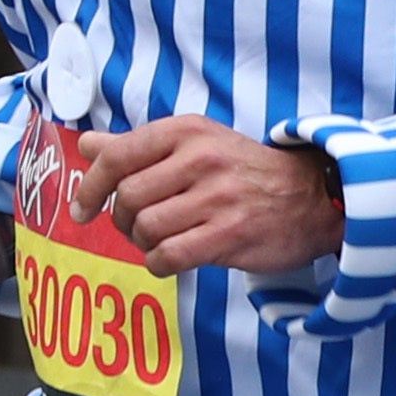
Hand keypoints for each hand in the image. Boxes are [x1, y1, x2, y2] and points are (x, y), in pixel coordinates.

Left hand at [67, 118, 344, 278]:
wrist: (313, 196)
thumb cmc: (244, 171)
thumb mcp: (195, 144)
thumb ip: (137, 147)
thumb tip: (86, 145)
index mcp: (186, 132)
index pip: (117, 156)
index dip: (90, 187)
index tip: (81, 209)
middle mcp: (200, 159)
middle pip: (127, 197)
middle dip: (121, 220)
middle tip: (135, 227)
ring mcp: (217, 198)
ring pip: (146, 228)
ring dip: (143, 243)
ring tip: (161, 240)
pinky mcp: (230, 235)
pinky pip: (169, 256)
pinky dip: (159, 263)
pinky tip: (172, 258)